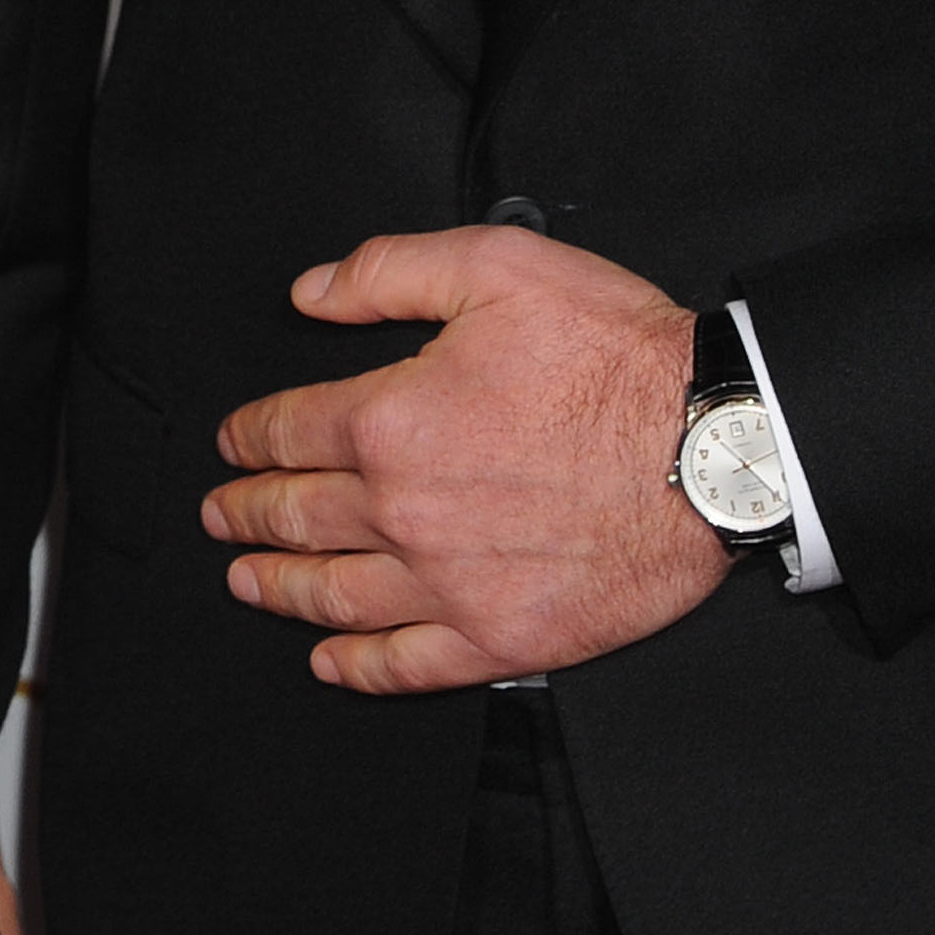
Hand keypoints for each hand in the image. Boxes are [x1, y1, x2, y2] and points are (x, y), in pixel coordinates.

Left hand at [205, 222, 727, 691]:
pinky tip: (330, 661)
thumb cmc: (618, 358)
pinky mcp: (499, 638)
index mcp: (390, 421)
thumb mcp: (498, 269)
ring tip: (248, 580)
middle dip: (246, 512)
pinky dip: (356, 666)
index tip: (233, 443)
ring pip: (332, 595)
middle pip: (294, 517)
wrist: (714, 449)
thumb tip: (310, 294)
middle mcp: (402, 512)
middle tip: (221, 514)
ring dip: (278, 588)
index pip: (287, 432)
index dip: (248, 436)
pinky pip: (405, 663)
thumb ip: (388, 271)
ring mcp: (448, 584)